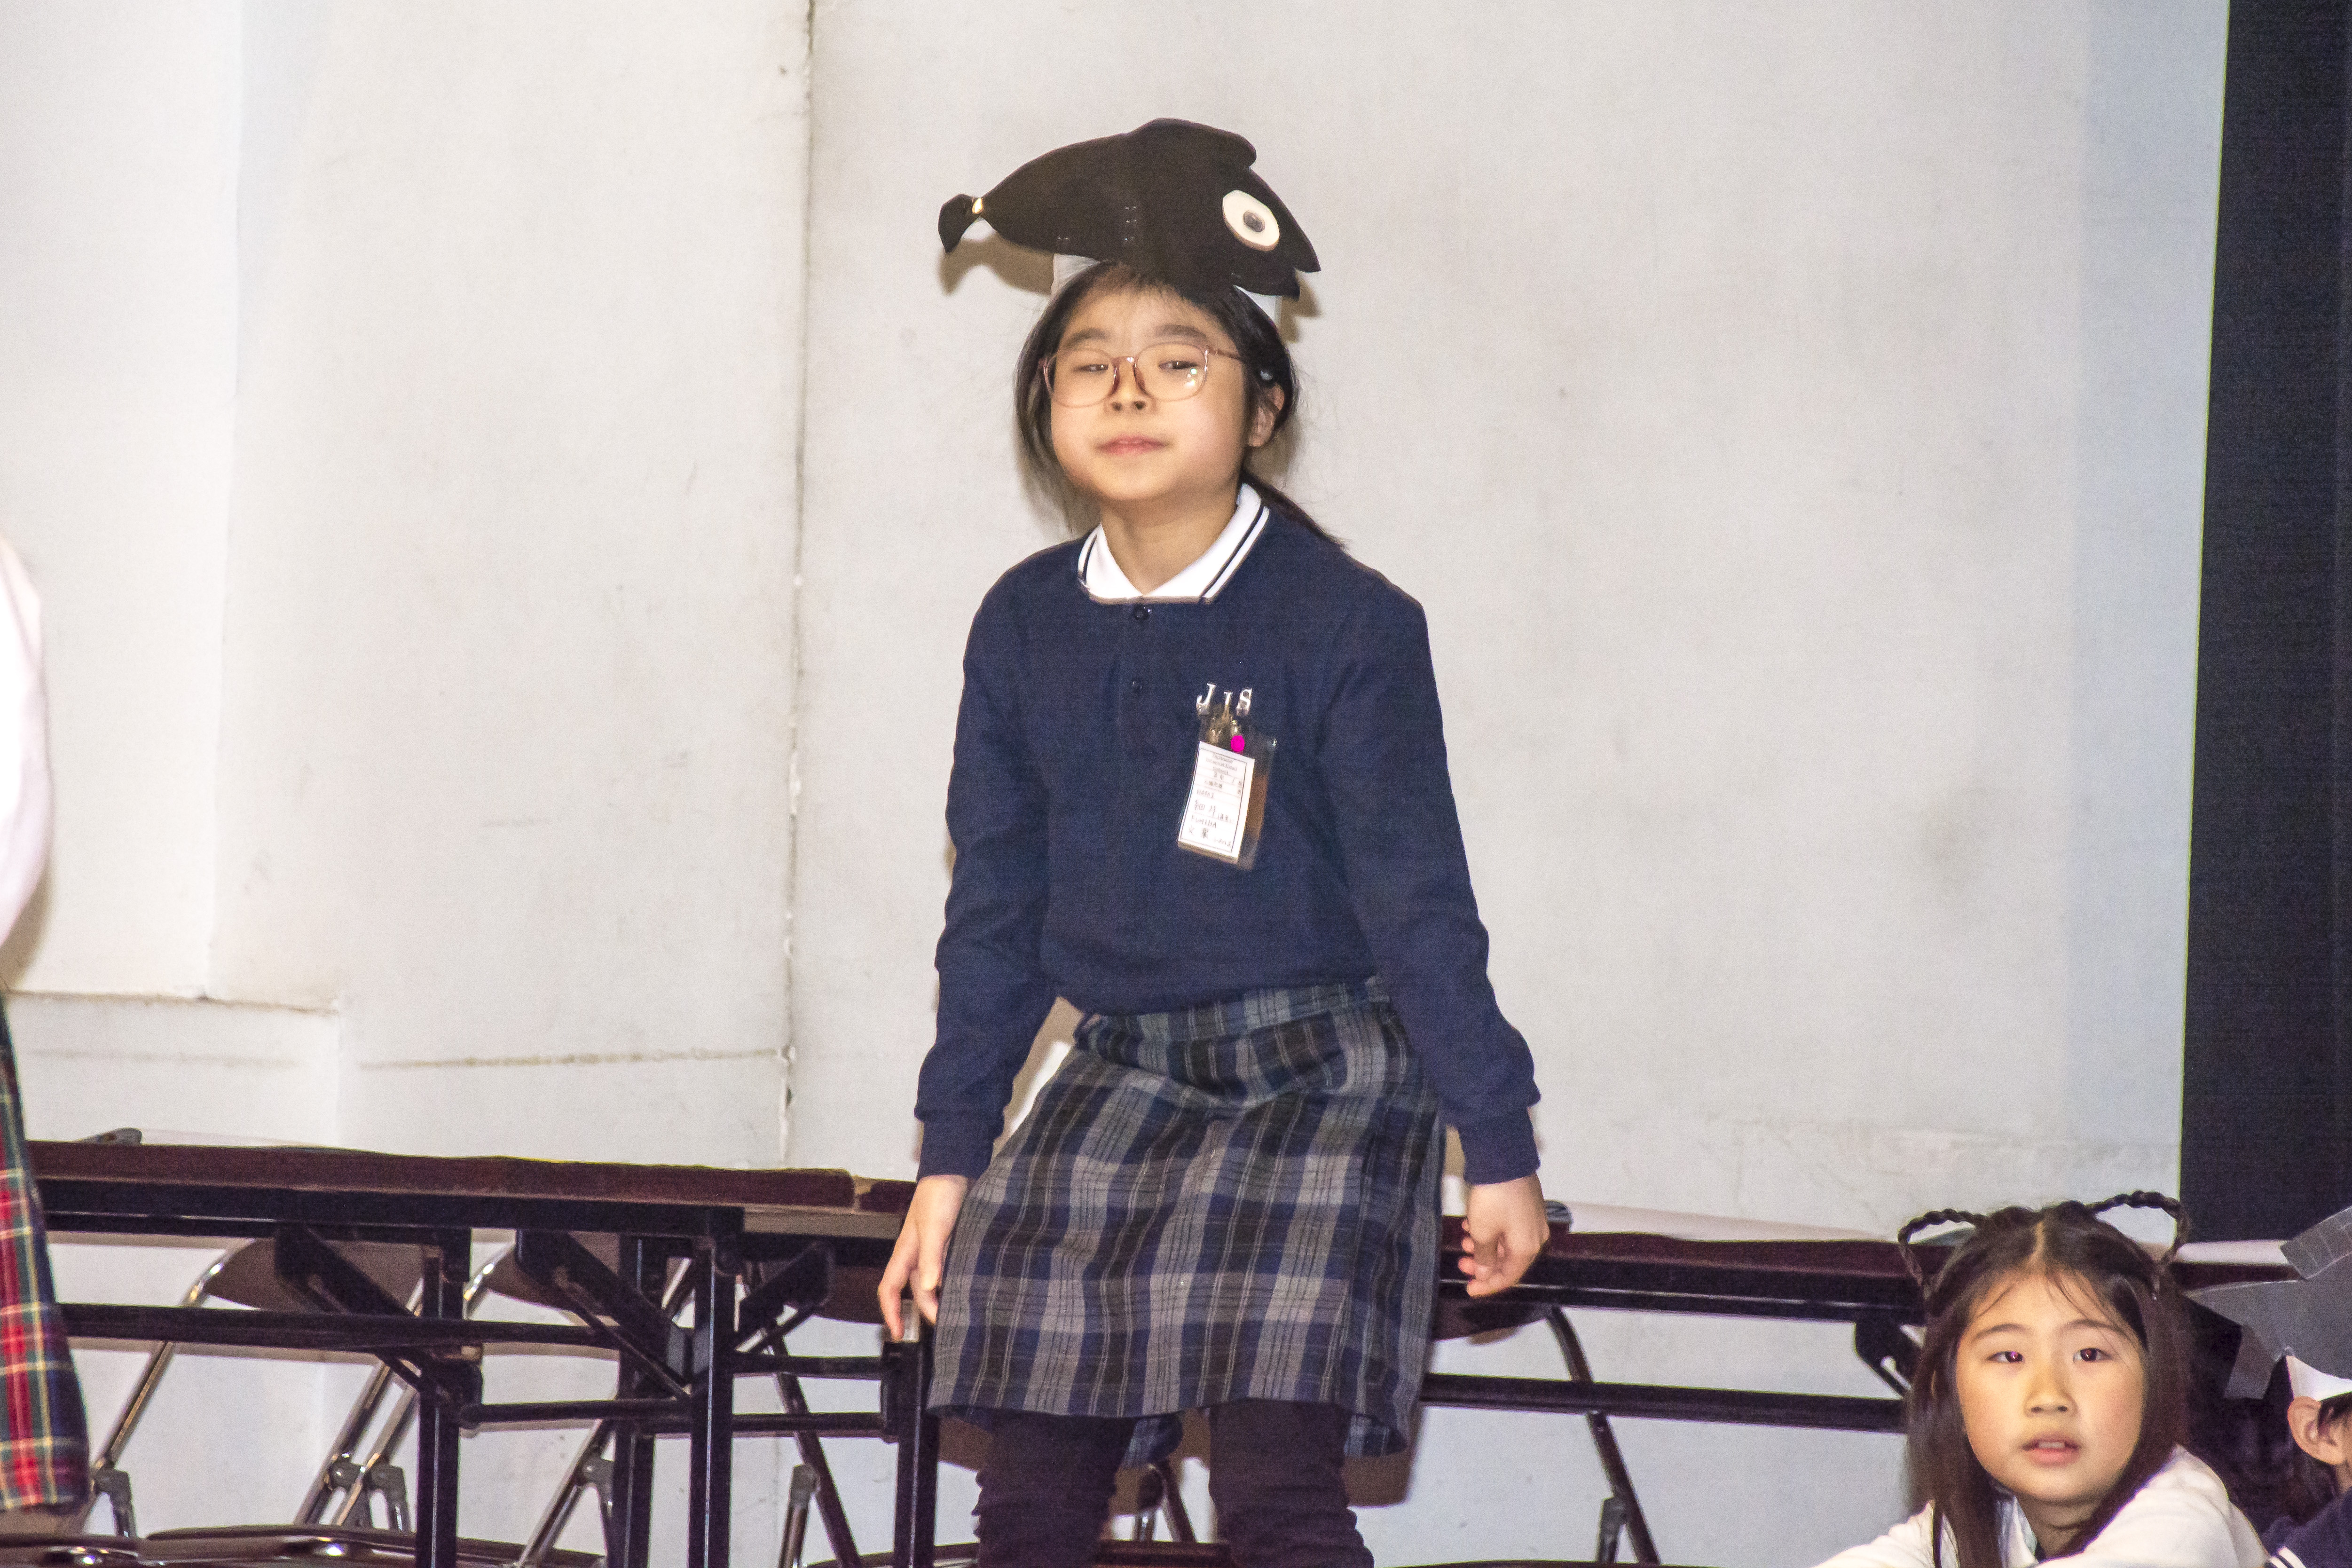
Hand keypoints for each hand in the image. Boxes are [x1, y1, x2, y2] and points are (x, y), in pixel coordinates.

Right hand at [878, 1174, 969, 1338]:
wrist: (956, 1170)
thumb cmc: (939, 1196)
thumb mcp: (934, 1226)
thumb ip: (931, 1256)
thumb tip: (931, 1288)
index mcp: (906, 1252)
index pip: (889, 1288)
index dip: (890, 1311)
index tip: (899, 1333)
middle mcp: (918, 1255)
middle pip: (916, 1291)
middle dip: (924, 1311)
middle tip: (944, 1327)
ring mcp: (935, 1250)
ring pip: (933, 1283)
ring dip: (940, 1299)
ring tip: (956, 1316)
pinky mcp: (951, 1244)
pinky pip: (948, 1271)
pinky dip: (953, 1284)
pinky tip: (966, 1291)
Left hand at [1459, 1173, 1548, 1297]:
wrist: (1504, 1159)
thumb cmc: (1494, 1198)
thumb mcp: (1483, 1232)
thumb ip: (1484, 1257)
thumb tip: (1485, 1272)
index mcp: (1527, 1248)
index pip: (1508, 1277)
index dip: (1487, 1285)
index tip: (1468, 1288)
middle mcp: (1535, 1236)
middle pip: (1509, 1261)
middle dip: (1483, 1264)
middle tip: (1462, 1261)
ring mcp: (1533, 1219)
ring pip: (1507, 1243)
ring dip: (1485, 1246)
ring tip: (1465, 1239)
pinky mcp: (1527, 1205)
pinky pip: (1509, 1227)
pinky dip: (1492, 1231)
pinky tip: (1473, 1224)